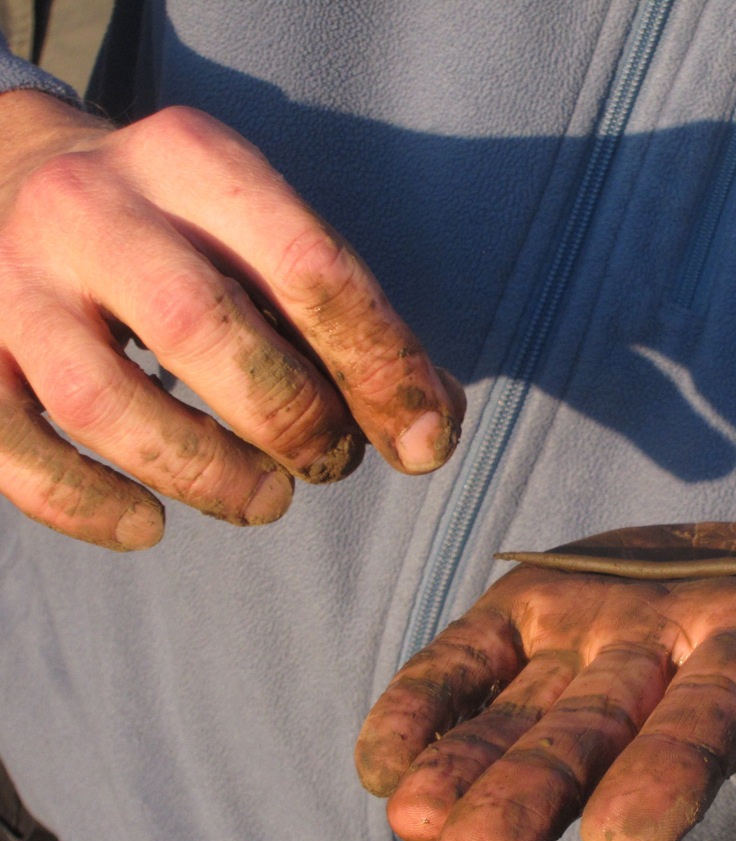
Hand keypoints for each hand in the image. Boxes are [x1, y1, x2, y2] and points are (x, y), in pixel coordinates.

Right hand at [0, 91, 463, 548]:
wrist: (10, 176)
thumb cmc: (182, 233)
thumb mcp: (263, 232)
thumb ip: (347, 321)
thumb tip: (430, 428)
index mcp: (191, 158)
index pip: (308, 266)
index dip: (380, 365)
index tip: (425, 441)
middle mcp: (90, 204)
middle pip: (204, 329)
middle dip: (292, 418)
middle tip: (330, 461)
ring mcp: (10, 279)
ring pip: (102, 402)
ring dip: (204, 473)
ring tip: (265, 499)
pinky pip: (12, 447)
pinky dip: (85, 503)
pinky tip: (147, 525)